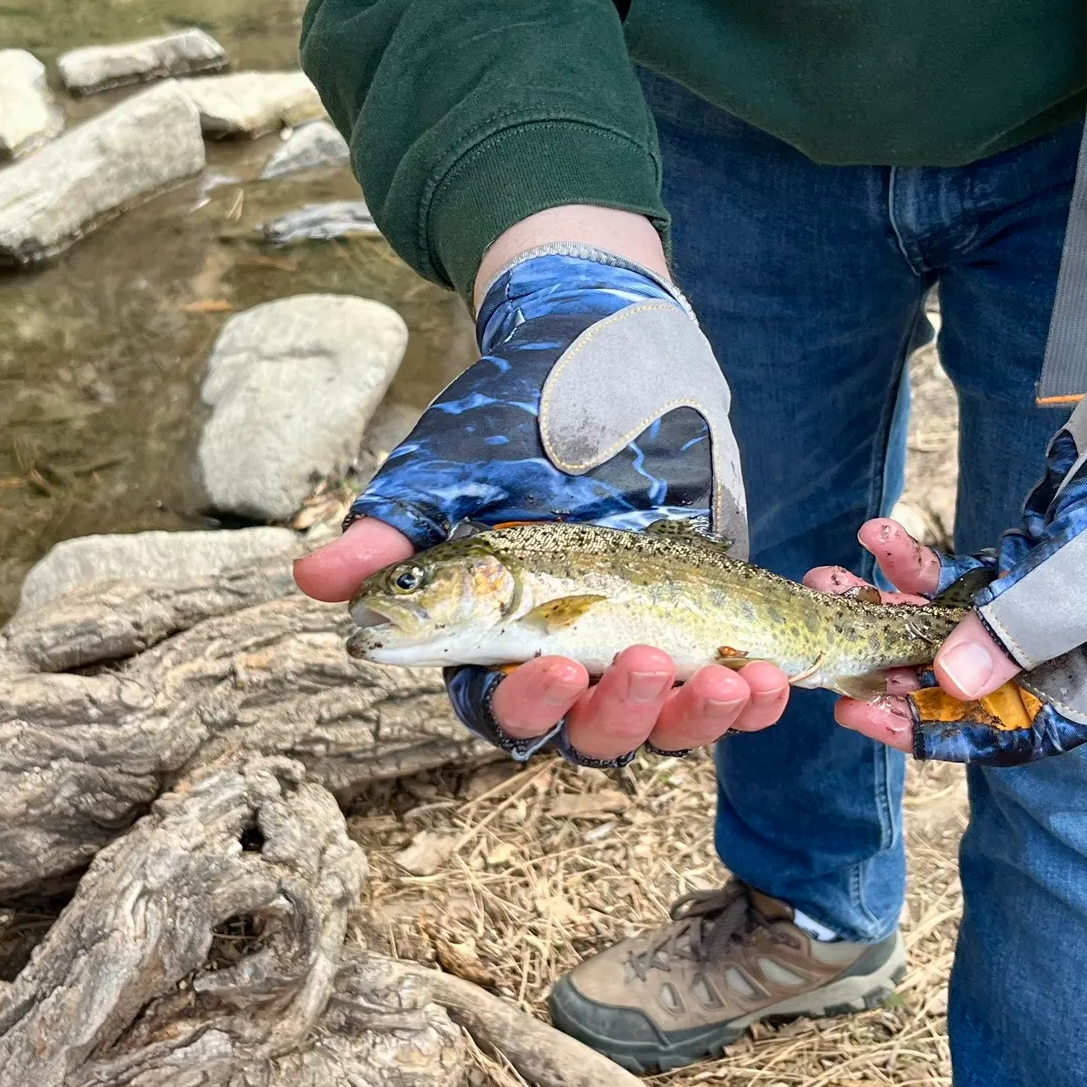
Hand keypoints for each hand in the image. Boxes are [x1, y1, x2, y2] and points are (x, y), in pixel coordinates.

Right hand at [297, 207, 789, 764]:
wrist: (599, 354)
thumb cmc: (509, 413)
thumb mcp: (450, 469)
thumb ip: (392, 529)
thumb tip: (313, 581)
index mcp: (492, 634)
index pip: (499, 706)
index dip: (527, 703)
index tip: (556, 661)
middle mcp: (563, 653)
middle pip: (588, 732)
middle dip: (621, 712)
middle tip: (647, 661)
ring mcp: (637, 641)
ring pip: (663, 724)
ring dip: (699, 716)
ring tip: (737, 677)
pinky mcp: (702, 619)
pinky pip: (730, 685)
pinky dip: (758, 694)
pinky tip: (773, 676)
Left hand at [809, 513, 1086, 764]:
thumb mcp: (1080, 589)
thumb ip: (1021, 631)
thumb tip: (950, 679)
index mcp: (1076, 695)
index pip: (993, 735)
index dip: (922, 732)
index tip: (857, 715)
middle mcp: (1047, 665)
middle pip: (951, 683)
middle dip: (880, 660)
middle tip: (821, 641)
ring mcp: (1027, 620)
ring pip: (938, 627)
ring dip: (881, 604)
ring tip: (830, 581)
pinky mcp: (1013, 576)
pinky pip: (950, 579)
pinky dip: (912, 560)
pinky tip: (875, 534)